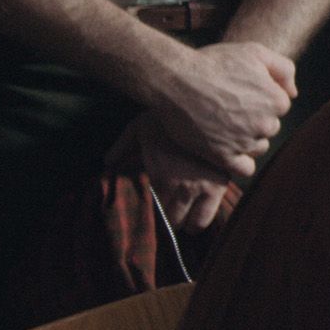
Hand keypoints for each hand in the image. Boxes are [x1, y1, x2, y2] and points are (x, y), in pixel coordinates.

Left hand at [122, 113, 240, 230]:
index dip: (147, 212)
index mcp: (159, 176)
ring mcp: (203, 187)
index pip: (151, 208)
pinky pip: (211, 213)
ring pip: (194, 223)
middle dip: (168, 221)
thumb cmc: (168, 115)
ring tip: (186, 221)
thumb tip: (107, 164)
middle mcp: (180, 187)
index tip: (147, 211)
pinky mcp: (222, 184)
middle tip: (166, 217)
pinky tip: (201, 213)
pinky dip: (204, 217)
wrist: (202, 104)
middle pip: (171, 220)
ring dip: (188, 224)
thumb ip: (122, 148)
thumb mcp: (139, 128)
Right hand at [148, 39, 294, 178]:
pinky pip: (244, 168)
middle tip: (227, 109)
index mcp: (277, 101)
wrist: (173, 78)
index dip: (259, 100)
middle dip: (253, 120)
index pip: (278, 108)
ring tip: (222, 125)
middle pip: (268, 128)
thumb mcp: (255, 52)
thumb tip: (293, 94)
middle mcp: (265, 124)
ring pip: (257, 148)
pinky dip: (239, 161)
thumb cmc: (213, 62)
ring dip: (245, 141)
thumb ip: (283, 69)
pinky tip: (225, 149)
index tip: (239, 94)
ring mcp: (244, 142)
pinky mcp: (223, 156)